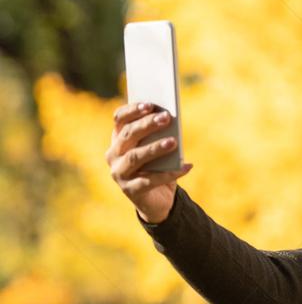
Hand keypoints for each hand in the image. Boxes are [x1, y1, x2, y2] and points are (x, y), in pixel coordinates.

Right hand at [107, 101, 191, 223]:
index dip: (132, 110)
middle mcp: (114, 154)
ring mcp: (119, 173)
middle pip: (128, 135)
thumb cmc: (159, 166)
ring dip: (154, 148)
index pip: (120, 119)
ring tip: (173, 142)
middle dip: (147, 125)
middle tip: (166, 117)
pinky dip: (169, 174)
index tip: (149, 104)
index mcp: (119, 139)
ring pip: (135, 157)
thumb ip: (162, 135)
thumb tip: (172, 121)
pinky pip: (149, 180)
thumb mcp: (160, 148)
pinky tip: (185, 167)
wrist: (158, 198)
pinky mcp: (130, 190)